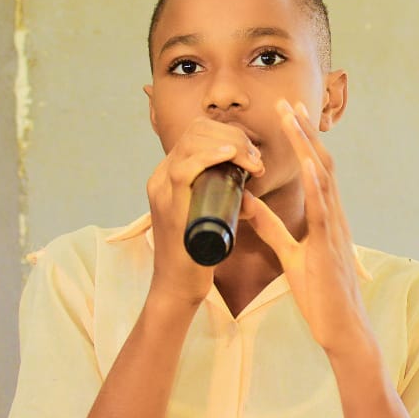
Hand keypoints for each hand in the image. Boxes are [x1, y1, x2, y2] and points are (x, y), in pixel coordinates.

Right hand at [146, 118, 263, 303]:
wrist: (178, 285)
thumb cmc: (198, 253)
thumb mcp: (213, 216)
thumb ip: (226, 201)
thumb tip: (249, 192)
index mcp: (170, 173)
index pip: (198, 132)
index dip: (230, 133)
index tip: (253, 154)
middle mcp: (161, 176)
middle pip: (196, 132)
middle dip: (234, 136)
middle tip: (256, 161)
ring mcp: (162, 189)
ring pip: (192, 144)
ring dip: (230, 145)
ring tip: (252, 164)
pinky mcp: (168, 206)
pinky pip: (184, 170)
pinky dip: (209, 156)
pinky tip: (230, 154)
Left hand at [239, 100, 372, 354]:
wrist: (343, 330)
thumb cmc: (321, 295)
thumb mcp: (289, 254)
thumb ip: (270, 228)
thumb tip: (245, 203)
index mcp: (326, 217)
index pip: (315, 169)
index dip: (302, 141)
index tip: (288, 113)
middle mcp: (335, 217)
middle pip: (322, 164)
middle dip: (304, 133)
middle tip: (287, 102)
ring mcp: (336, 231)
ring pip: (324, 179)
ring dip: (309, 147)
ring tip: (294, 120)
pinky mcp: (331, 248)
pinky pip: (325, 211)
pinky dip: (318, 185)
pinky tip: (309, 165)